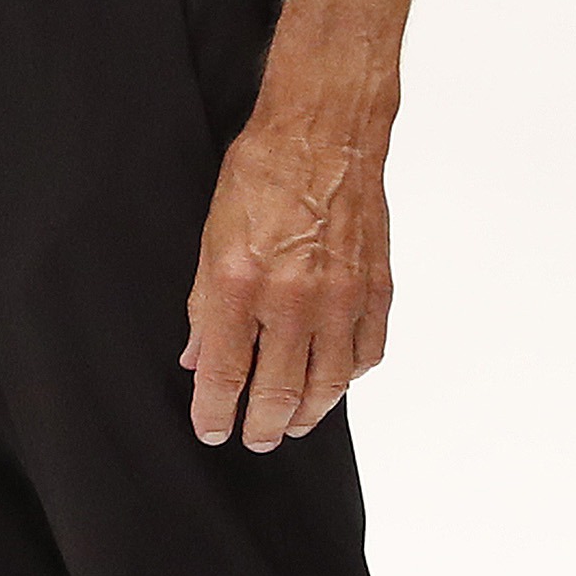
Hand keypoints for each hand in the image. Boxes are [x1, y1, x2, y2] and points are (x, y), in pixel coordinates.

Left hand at [184, 114, 391, 449]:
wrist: (325, 137)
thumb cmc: (261, 177)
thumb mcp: (210, 239)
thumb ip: (204, 306)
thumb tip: (197, 359)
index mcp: (241, 285)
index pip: (225, 374)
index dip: (215, 412)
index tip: (211, 430)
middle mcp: (294, 299)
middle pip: (279, 391)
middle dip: (262, 426)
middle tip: (253, 438)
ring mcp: (342, 298)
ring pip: (328, 385)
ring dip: (307, 413)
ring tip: (289, 424)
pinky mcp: (377, 290)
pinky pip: (366, 354)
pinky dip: (348, 378)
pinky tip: (332, 383)